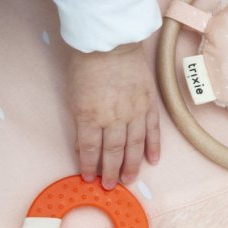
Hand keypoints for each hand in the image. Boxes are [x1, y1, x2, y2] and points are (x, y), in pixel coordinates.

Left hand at [66, 42, 160, 188]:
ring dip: (132, 165)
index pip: (89, 149)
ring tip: (129, 179)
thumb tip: (85, 143)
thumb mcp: (74, 95)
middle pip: (112, 152)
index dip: (89, 165)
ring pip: (134, 146)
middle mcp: (113, 118)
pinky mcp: (149, 103)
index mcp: (90, 116)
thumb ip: (81, 120)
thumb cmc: (87, 64)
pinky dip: (153, 147)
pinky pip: (152, 130)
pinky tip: (152, 160)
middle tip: (109, 185)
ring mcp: (134, 111)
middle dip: (110, 171)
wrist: (111, 42)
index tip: (88, 177)